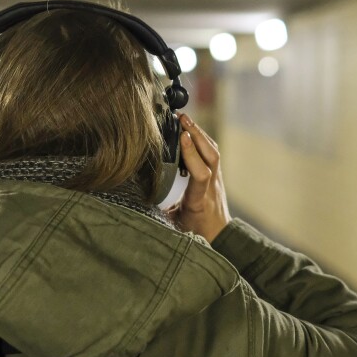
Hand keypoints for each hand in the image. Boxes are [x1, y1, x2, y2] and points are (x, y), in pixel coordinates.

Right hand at [164, 114, 231, 241]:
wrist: (220, 237)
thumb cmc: (195, 232)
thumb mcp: (174, 227)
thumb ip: (159, 216)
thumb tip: (136, 208)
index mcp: (198, 201)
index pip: (200, 175)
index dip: (192, 155)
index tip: (182, 137)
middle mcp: (211, 188)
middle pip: (211, 156)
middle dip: (198, 134)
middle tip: (182, 119)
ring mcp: (217, 181)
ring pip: (214, 153)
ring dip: (200, 133)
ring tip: (185, 119)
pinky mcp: (216, 176)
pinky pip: (212, 154)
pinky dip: (202, 140)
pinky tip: (191, 131)